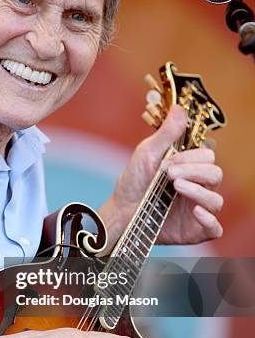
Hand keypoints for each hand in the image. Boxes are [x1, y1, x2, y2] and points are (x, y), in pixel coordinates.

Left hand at [100, 105, 222, 247]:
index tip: (168, 161)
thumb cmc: (134, 182)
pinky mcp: (195, 230)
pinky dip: (209, 220)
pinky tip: (196, 212)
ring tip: (176, 187)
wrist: (120, 211)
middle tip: (169, 174)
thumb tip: (179, 108)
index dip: (192, 157)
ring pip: (217, 199)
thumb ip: (166, 134)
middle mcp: (198, 187)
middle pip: (216, 174)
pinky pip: (215, 228)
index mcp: (190, 168)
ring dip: (198, 191)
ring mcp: (198, 208)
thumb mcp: (147, 154)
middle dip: (194, 171)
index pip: (208, 156)